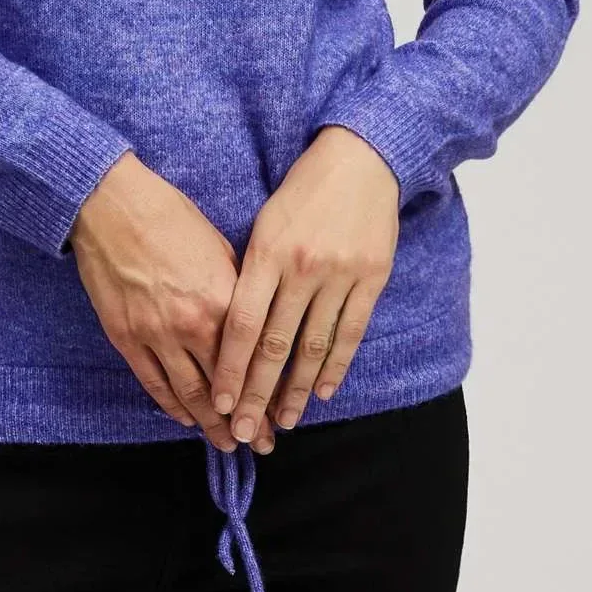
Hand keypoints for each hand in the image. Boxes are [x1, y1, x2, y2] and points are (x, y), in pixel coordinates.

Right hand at [67, 152, 277, 455]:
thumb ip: (237, 291)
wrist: (111, 206)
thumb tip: (252, 322)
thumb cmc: (169, 216)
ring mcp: (156, 335)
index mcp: (225, 300)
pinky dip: (172, 406)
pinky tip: (186, 418)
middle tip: (262, 443)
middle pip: (225, 388)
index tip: (281, 411)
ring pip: (189, 395)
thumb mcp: (219, 248)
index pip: (253, 361)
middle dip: (246, 421)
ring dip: (211, 425)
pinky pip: (154, 383)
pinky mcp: (126, 338)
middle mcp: (193, 325)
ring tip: (228, 444)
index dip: (268, 391)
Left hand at [210, 126, 399, 438]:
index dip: (230, 367)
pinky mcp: (371, 278)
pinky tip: (324, 391)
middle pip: (275, 345)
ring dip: (298, 391)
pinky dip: (336, 366)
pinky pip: (350, 332)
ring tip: (284, 421)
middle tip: (246, 432)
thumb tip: (236, 326)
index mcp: (267, 252)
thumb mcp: (265, 223)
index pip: (242, 323)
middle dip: (257, 393)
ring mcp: (339, 275)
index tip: (221, 403)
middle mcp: (302, 268)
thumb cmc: (303, 191)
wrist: (360, 159)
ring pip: (313, 346)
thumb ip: (252, 272)